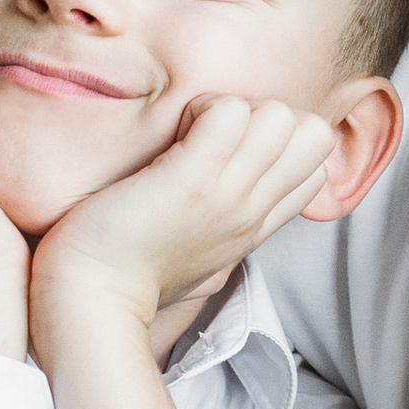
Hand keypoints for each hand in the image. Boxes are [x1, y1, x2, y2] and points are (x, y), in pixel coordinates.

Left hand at [29, 96, 334, 337]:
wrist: (91, 301)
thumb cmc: (131, 273)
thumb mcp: (201, 255)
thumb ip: (229, 226)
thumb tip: (241, 207)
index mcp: (254, 227)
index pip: (316, 166)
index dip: (280, 140)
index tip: (230, 149)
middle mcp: (252, 211)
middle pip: (313, 134)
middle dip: (267, 116)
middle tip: (213, 136)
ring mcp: (228, 196)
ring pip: (279, 116)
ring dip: (233, 106)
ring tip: (191, 132)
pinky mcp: (193, 180)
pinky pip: (228, 111)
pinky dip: (201, 107)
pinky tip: (173, 133)